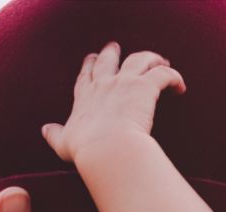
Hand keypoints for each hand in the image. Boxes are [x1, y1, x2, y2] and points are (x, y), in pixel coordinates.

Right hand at [41, 40, 185, 163]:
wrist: (106, 148)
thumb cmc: (86, 150)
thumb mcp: (64, 143)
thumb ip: (55, 135)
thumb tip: (44, 130)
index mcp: (85, 97)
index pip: (86, 76)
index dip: (89, 67)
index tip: (91, 59)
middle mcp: (104, 84)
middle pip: (109, 60)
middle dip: (112, 53)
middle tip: (116, 48)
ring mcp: (125, 82)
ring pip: (140, 59)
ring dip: (150, 58)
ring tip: (160, 61)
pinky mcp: (145, 87)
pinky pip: (164, 74)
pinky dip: (173, 76)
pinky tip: (180, 85)